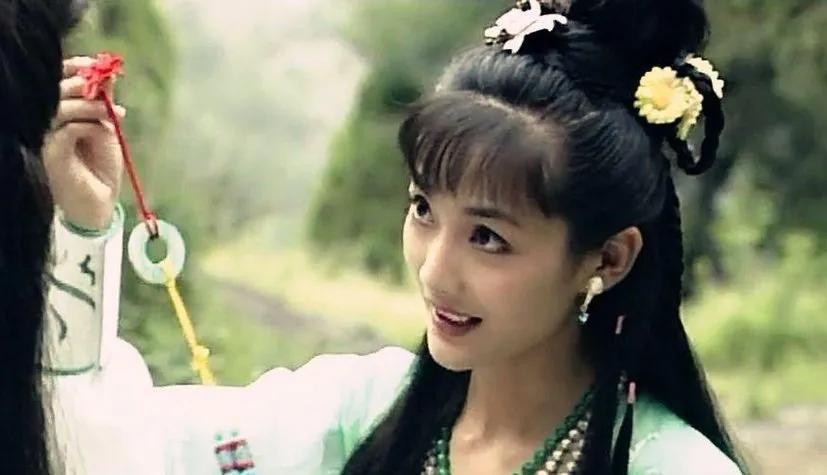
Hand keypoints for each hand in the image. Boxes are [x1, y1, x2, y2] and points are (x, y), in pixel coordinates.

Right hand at [44, 56, 126, 229]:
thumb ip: (104, 105)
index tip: (96, 64)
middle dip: (83, 84)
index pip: (58, 81)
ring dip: (89, 105)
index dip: (74, 68)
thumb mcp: (107, 130)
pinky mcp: (52, 154)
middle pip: (57, 91)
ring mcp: (47, 138)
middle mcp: (49, 123)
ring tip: (111, 112)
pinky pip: (66, 131)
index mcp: (61, 113)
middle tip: (104, 89)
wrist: (99, 202)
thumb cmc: (101, 166)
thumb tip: (108, 76)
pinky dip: (87, 126)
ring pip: (61, 108)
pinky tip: (103, 131)